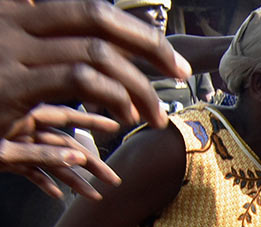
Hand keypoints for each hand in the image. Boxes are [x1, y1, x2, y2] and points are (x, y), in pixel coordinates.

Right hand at [0, 0, 189, 137]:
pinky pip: (76, 80)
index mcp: (18, 10)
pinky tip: (122, 117)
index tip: (168, 56)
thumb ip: (52, 44)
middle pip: (97, 21)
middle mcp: (12, 21)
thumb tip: (107, 47)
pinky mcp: (10, 86)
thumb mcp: (17, 55)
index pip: (91, 10)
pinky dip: (111, 97)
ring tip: (152, 115)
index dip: (136, 30)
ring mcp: (9, 51)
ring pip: (94, 55)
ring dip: (136, 86)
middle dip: (148, 46)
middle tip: (179, 73)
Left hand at [2, 106, 122, 197]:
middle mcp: (24, 128)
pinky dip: (45, 182)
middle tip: (112, 179)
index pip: (66, 116)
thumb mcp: (7, 151)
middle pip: (65, 145)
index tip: (114, 127)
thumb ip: (42, 154)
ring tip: (93, 196)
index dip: (92, 122)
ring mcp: (17, 144)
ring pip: (52, 161)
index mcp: (24, 118)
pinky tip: (57, 194)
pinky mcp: (8, 159)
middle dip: (91, 163)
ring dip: (73, 179)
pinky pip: (32, 170)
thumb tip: (77, 158)